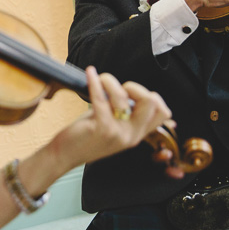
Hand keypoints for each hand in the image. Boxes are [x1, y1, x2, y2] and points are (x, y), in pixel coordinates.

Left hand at [50, 67, 182, 177]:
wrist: (65, 156)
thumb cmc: (87, 135)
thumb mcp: (115, 127)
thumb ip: (127, 113)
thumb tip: (131, 90)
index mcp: (137, 134)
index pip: (163, 113)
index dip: (151, 96)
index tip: (132, 93)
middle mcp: (132, 135)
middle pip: (152, 102)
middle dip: (135, 87)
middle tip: (119, 89)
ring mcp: (118, 133)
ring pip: (123, 96)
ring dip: (109, 81)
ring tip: (100, 82)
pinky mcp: (101, 128)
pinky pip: (101, 98)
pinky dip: (94, 81)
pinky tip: (90, 73)